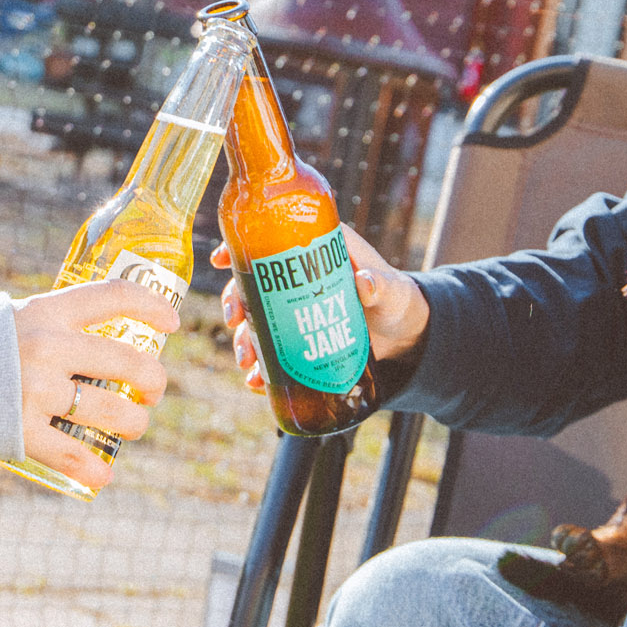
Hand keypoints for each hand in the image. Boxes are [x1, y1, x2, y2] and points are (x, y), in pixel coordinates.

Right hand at [10, 279, 179, 491]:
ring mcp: (36, 390)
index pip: (113, 296)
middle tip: (153, 391)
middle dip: (153, 381)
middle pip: (128, 362)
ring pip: (114, 412)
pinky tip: (103, 473)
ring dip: (135, 423)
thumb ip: (52, 326)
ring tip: (133, 425)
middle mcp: (48, 347)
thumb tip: (99, 338)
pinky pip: (75, 456)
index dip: (151, 306)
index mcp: (47, 311)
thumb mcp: (12, 319)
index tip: (172, 323)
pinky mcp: (21, 431)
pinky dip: (96, 469)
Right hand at [211, 224, 427, 392]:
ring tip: (246, 361)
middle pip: (252, 286)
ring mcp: (293, 313)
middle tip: (234, 321)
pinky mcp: (298, 342)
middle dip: (235, 302)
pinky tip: (255, 382)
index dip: (239, 249)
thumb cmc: (397, 299)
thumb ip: (381, 285)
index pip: (268, 244)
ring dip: (243, 340)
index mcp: (312, 253)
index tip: (220, 260)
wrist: (405, 336)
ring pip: (256, 322)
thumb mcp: (391, 290)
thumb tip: (366, 283)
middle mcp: (295, 282)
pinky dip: (260, 369)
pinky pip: (271, 354)